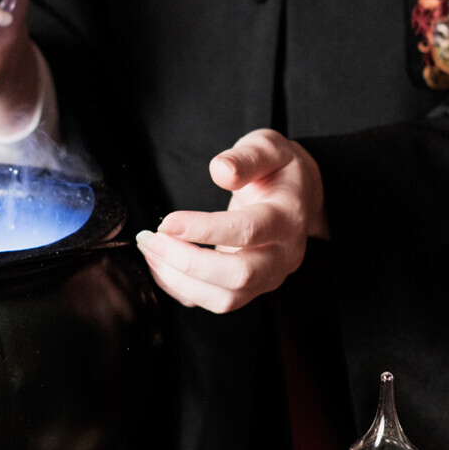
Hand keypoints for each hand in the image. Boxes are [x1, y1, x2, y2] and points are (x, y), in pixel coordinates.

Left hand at [137, 128, 327, 314]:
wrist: (298, 196)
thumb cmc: (278, 170)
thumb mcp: (268, 148)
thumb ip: (247, 157)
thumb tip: (221, 169)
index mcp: (288, 217)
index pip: (248, 231)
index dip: (205, 229)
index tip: (168, 222)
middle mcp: (283, 255)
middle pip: (239, 276)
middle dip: (187, 262)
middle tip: (151, 239)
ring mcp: (268, 277)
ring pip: (225, 299)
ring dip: (179, 279)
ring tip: (150, 249)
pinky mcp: (250, 288)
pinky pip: (213, 302)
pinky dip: (181, 289)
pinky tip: (160, 262)